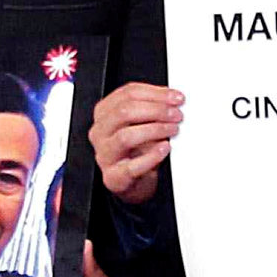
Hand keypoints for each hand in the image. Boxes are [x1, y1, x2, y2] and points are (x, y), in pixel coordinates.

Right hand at [93, 82, 183, 202]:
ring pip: (125, 137)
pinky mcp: (114, 177)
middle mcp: (100, 132)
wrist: (134, 183)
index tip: (176, 98)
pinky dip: (151, 156)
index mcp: (105, 113)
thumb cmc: (138, 152)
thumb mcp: (143, 125)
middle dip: (156, 110)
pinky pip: (132, 166)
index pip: (127, 93)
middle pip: (124, 112)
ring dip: (154, 130)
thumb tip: (173, 99)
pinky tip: (164, 149)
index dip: (155, 93)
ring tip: (172, 130)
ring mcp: (104, 155)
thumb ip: (153, 109)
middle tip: (176, 115)